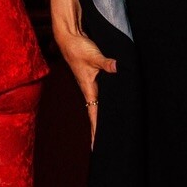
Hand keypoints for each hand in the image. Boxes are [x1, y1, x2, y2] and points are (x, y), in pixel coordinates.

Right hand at [55, 25, 117, 148]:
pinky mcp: (93, 77)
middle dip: (98, 131)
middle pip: (95, 115)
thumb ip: (106, 63)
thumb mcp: (93, 56)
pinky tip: (109, 107)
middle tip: (102, 148)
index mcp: (88, 89)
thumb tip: (117, 67)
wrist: (69, 38)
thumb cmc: (78, 48)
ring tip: (105, 133)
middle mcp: (89, 90)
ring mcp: (91, 84)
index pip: (93, 115)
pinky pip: (100, 96)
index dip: (96, 131)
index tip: (96, 147)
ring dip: (101, 118)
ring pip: (97, 106)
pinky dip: (103, 105)